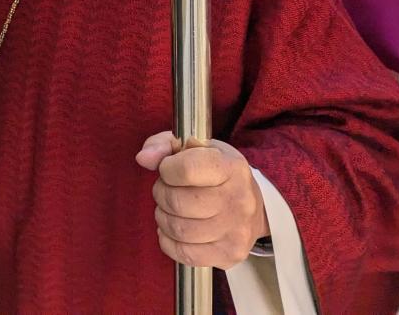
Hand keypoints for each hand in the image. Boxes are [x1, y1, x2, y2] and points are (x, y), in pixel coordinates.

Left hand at [136, 132, 269, 269]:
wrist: (255, 206)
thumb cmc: (216, 172)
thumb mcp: (194, 147)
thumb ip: (163, 145)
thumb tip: (143, 158)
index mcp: (231, 168)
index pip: (186, 170)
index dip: (166, 169)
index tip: (168, 169)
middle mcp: (238, 200)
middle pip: (177, 202)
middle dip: (161, 194)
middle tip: (166, 190)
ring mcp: (236, 231)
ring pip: (178, 230)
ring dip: (163, 217)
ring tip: (170, 209)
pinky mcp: (230, 254)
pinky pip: (184, 254)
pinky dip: (169, 241)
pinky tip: (173, 230)